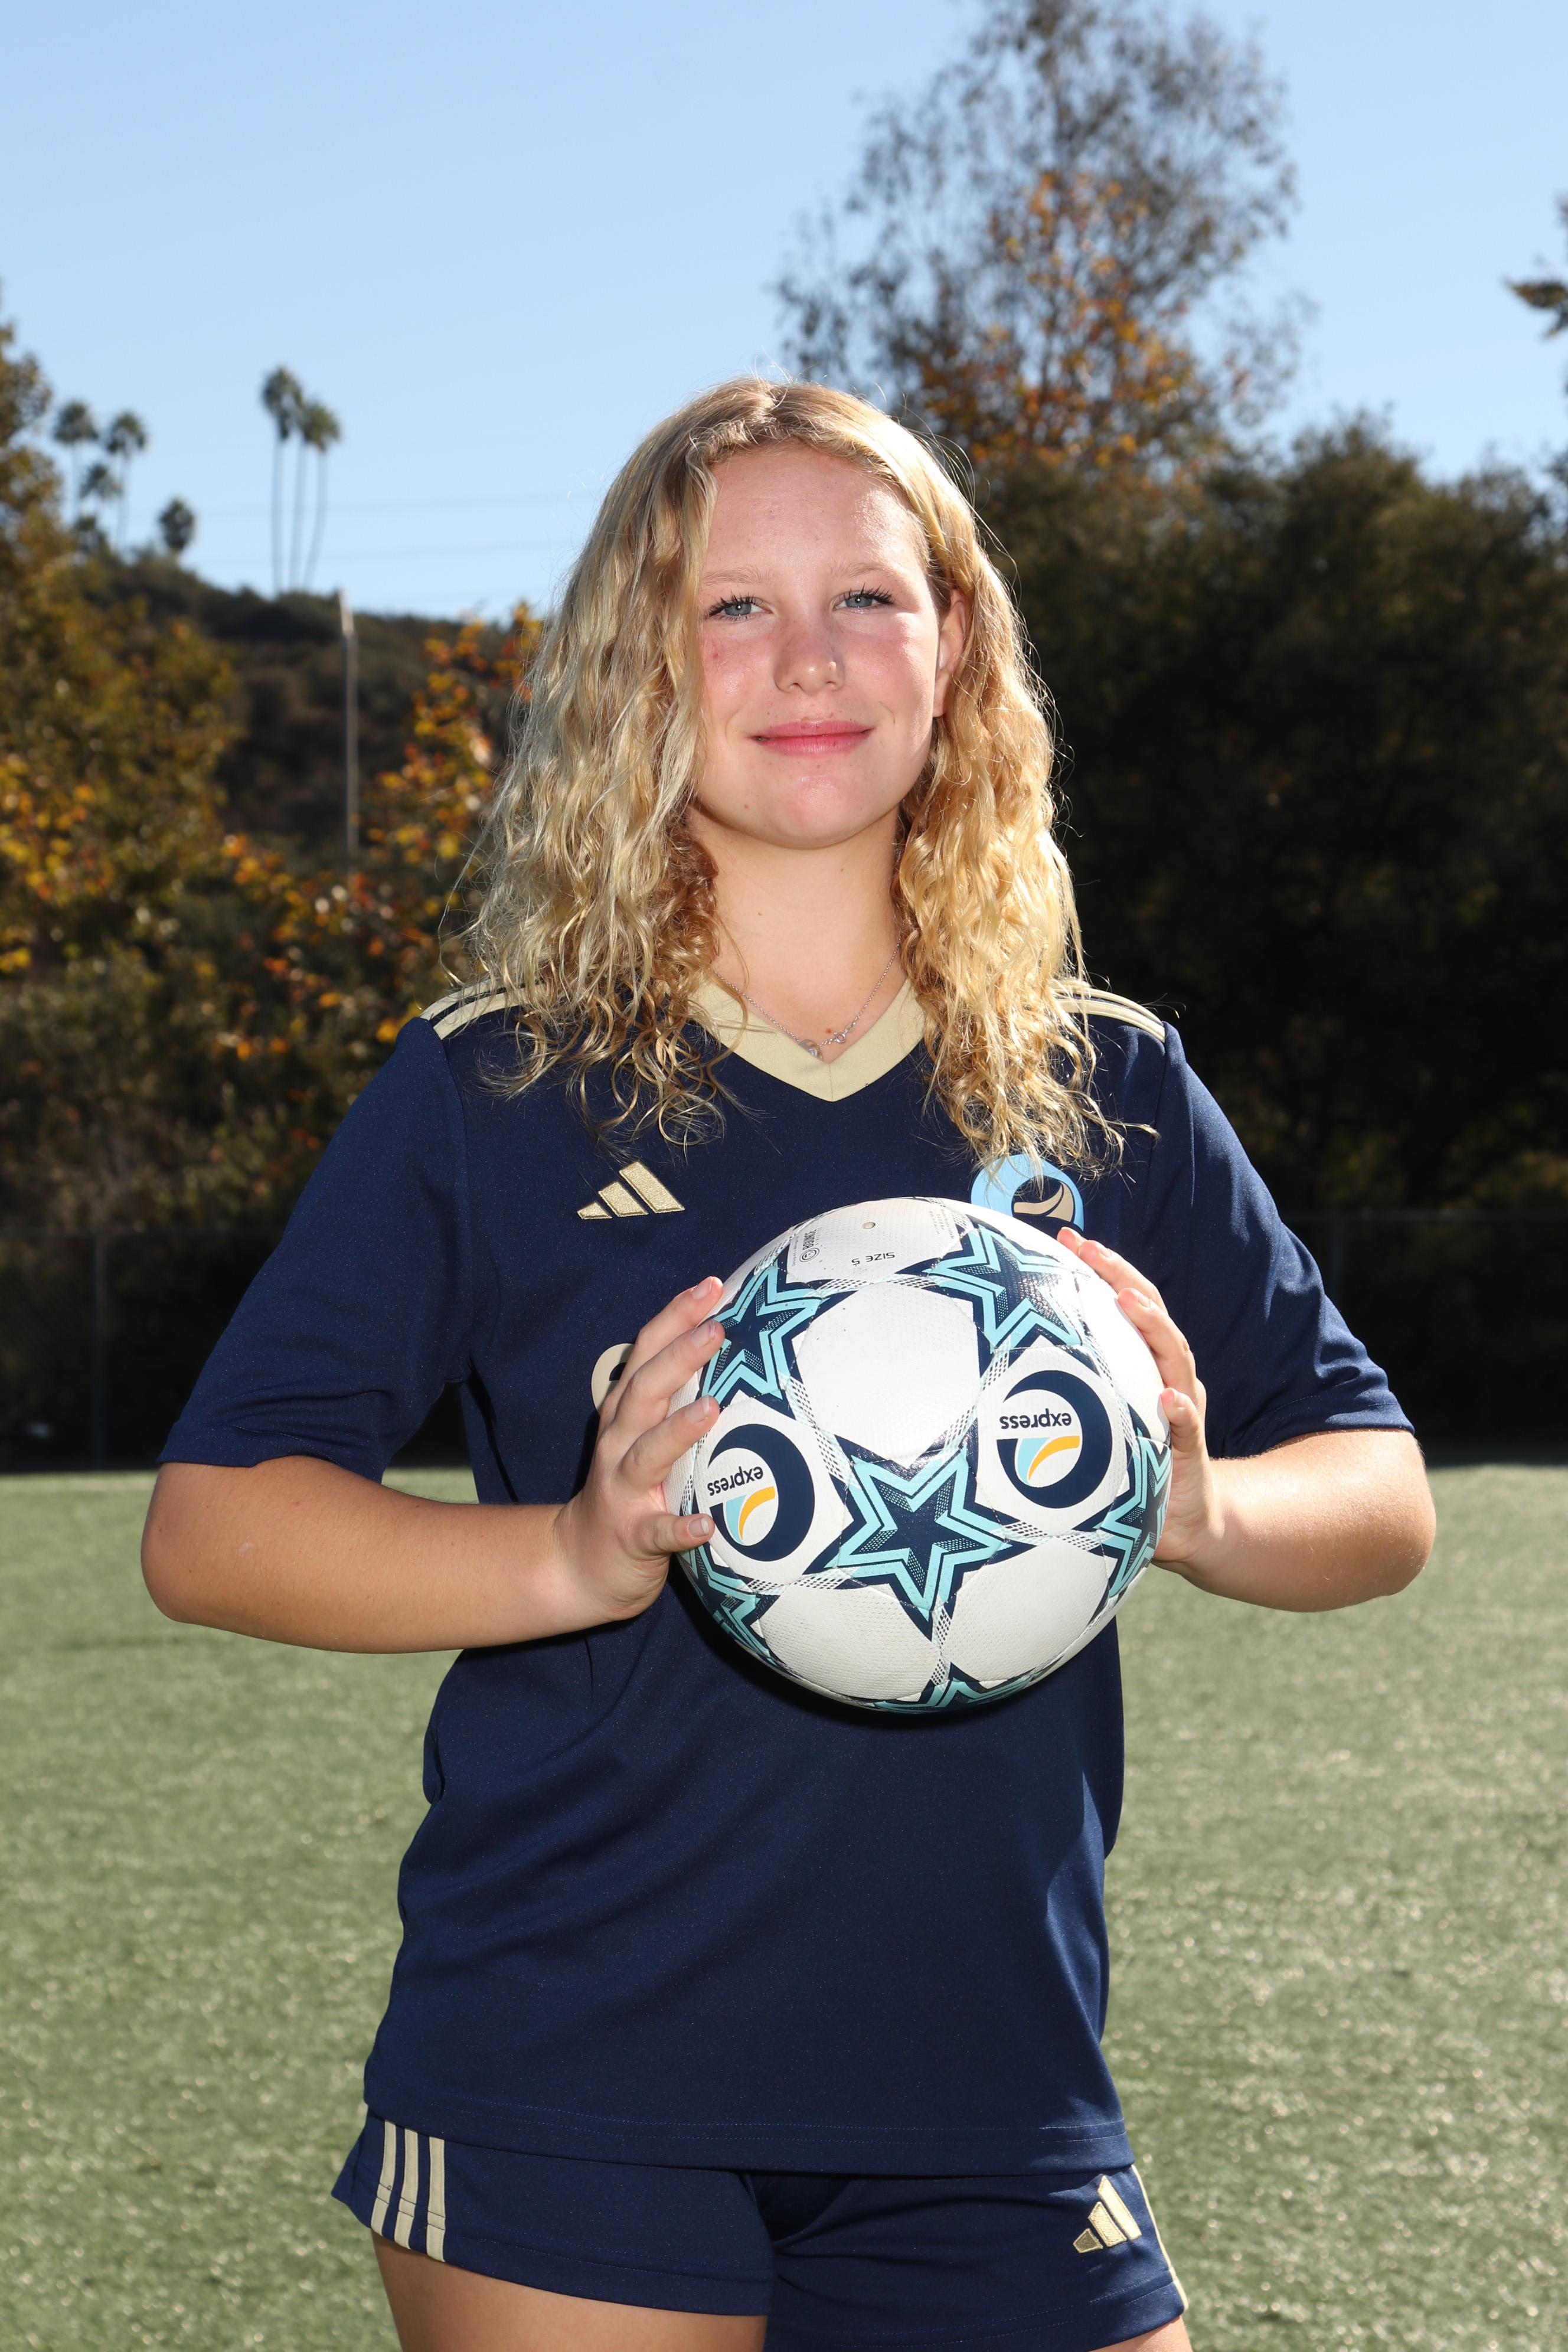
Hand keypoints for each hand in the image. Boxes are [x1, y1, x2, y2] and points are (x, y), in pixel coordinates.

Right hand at [551, 1277, 723, 1621]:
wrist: (582, 1563)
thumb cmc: (631, 1488)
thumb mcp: (642, 1435)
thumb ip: (674, 1398)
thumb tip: (728, 1349)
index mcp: (625, 1414)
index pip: (646, 1353)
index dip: (676, 1317)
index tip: (713, 1285)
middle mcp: (618, 1443)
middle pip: (644, 1392)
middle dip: (678, 1357)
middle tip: (716, 1329)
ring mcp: (622, 1490)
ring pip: (646, 1454)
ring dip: (677, 1430)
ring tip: (710, 1408)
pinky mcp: (632, 1536)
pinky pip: (657, 1532)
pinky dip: (681, 1528)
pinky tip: (707, 1524)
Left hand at [1053, 1230, 1220, 1574]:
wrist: (1187, 1521)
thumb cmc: (1134, 1465)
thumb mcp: (1097, 1424)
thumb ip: (1069, 1396)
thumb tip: (1000, 1375)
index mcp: (1144, 1366)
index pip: (1127, 1305)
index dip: (1103, 1269)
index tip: (1069, 1239)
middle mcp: (1167, 1377)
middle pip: (1152, 1315)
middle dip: (1123, 1277)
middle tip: (1090, 1249)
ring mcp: (1183, 1409)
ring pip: (1174, 1358)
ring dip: (1154, 1327)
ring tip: (1131, 1302)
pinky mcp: (1190, 1450)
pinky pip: (1187, 1425)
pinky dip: (1180, 1408)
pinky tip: (1168, 1398)